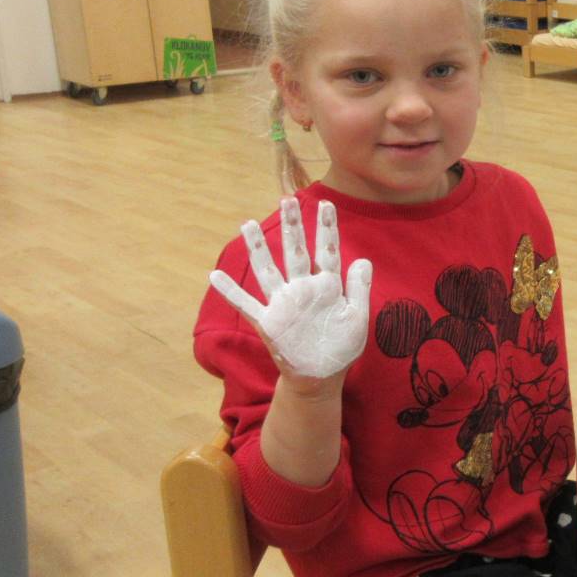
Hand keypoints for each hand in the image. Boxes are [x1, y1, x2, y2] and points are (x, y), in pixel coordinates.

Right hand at [210, 198, 371, 379]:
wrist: (321, 377)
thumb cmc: (342, 348)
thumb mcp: (357, 317)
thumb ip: (359, 289)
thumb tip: (363, 259)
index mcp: (327, 287)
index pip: (327, 252)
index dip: (327, 228)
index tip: (326, 203)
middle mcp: (302, 290)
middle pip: (296, 252)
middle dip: (292, 227)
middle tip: (287, 199)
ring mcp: (283, 304)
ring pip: (268, 269)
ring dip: (258, 248)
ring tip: (246, 223)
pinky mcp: (268, 322)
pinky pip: (246, 304)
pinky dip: (230, 292)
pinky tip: (214, 275)